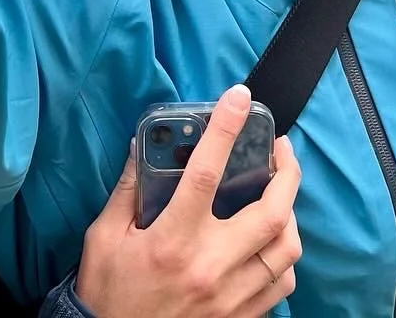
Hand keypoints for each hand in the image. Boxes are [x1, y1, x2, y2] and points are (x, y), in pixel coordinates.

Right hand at [76, 85, 302, 317]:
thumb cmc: (106, 293)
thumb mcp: (104, 237)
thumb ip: (129, 190)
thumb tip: (143, 146)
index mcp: (172, 240)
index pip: (207, 173)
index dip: (225, 129)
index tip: (238, 99)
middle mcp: (209, 267)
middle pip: (272, 213)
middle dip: (288, 173)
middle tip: (282, 151)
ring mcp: (231, 297)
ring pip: (286, 249)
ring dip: (290, 216)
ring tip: (280, 196)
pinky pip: (282, 284)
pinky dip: (284, 258)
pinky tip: (271, 244)